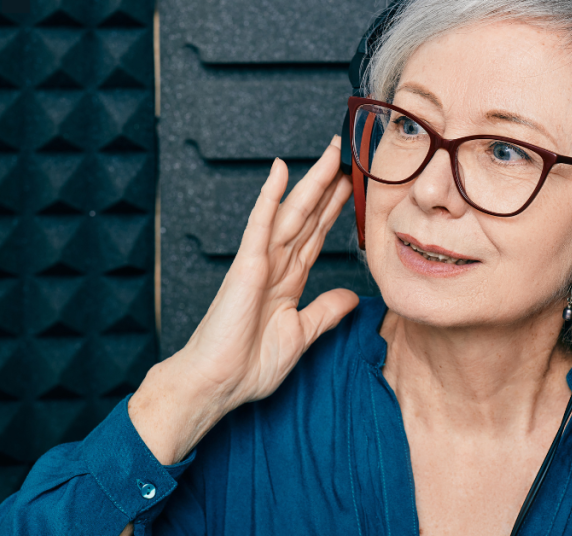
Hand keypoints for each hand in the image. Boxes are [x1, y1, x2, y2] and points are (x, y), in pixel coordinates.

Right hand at [128, 137, 358, 463]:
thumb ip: (325, 312)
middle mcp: (275, 265)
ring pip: (291, 213)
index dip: (334, 210)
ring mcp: (260, 262)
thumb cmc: (248, 365)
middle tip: (347, 153)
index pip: (316, 236)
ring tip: (331, 154)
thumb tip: (352, 296)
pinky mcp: (245, 266)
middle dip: (328, 186)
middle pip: (308, 217)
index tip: (353, 187)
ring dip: (310, 182)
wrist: (218, 384)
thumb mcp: (301, 336)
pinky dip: (270, 197)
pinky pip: (261, 224)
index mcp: (287, 281)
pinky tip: (279, 170)